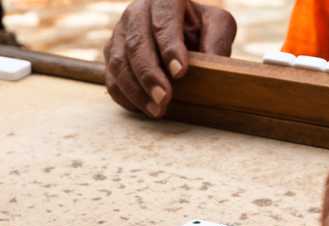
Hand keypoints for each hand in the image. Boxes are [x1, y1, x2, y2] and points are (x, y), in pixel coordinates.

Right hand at [104, 0, 235, 117]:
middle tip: (164, 99)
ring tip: (157, 110)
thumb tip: (213, 66)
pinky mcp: (111, 54)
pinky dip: (126, 96)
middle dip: (149, 74)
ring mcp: (119, 32)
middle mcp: (137, 11)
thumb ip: (217, 41)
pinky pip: (111, 78)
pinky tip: (144, 109)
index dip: (170, 46)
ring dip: (136, 90)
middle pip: (137, 43)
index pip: (164, 19)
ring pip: (119, 62)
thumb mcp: (216, 27)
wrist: (180, 34)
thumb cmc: (199, 28)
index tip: (180, 72)